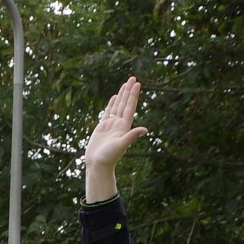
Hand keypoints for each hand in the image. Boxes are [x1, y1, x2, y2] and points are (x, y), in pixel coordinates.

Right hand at [84, 77, 148, 202]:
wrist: (98, 165)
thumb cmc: (109, 157)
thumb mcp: (121, 146)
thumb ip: (131, 136)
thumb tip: (144, 129)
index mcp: (124, 126)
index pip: (130, 107)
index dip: (133, 95)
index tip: (137, 84)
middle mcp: (119, 124)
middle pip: (125, 103)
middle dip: (128, 91)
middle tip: (133, 78)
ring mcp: (111, 125)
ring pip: (117, 106)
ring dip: (121, 95)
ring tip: (125, 84)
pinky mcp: (102, 128)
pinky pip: (108, 112)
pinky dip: (111, 104)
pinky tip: (114, 98)